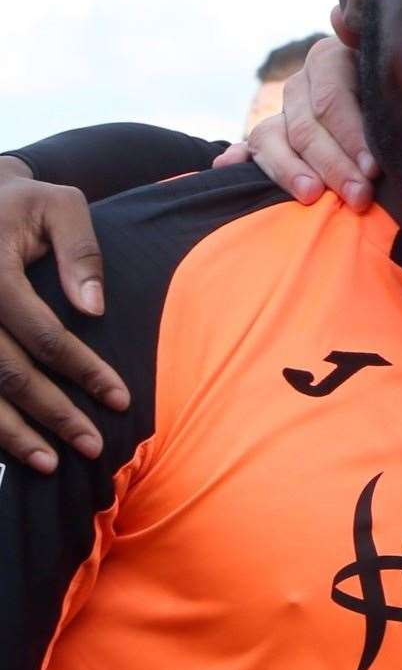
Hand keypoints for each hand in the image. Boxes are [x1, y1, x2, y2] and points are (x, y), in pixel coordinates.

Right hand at [0, 165, 128, 471]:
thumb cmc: (24, 204)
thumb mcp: (60, 206)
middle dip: (51, 414)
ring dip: (11, 433)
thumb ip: (81, 250)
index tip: (121, 400)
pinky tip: (10, 449)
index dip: (84, 370)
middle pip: (5, 372)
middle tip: (92, 446)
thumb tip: (94, 308)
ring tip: (51, 464)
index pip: (44, 333)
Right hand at [213, 33, 377, 210]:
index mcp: (329, 60)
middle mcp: (301, 84)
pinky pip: (250, 147)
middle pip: (306, 128)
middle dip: (334, 166)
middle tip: (359, 197)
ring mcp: (283, 111)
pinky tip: (228, 166)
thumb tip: (339, 17)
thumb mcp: (391, 68)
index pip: (332, 101)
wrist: (386, 96)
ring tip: (310, 196)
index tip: (374, 169)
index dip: (352, 136)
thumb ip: (366, 45)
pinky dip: (237, 158)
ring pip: (272, 139)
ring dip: (289, 171)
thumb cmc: (399, 89)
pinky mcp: (270, 137)